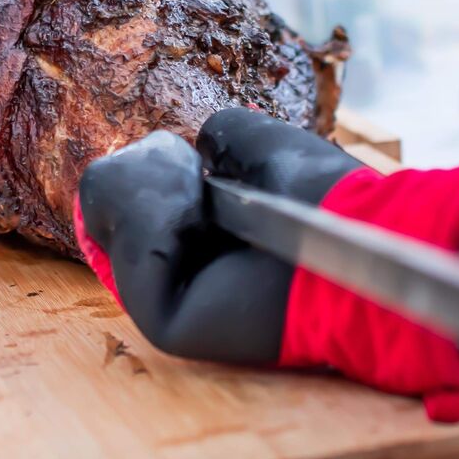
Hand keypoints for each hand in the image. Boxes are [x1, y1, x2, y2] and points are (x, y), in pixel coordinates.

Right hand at [77, 107, 458, 421]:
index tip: (190, 158)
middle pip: (101, 195)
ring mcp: (163, 296)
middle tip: (202, 181)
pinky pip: (123, 239)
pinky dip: (158, 207)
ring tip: (208, 201)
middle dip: (148, 165)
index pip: (122, 191)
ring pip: (102, 207)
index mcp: (192, 232)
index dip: (143, 164)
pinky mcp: (164, 319)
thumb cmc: (325, 196)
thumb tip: (188, 146)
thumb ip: (213, 138)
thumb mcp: (256, 145)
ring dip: (155, 181)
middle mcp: (172, 267)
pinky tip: (203, 217)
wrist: (357, 236)